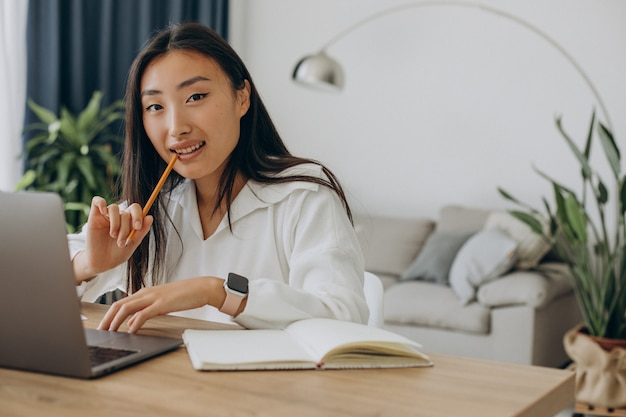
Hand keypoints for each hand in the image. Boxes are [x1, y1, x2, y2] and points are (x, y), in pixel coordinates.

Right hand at [73, 196, 152, 281]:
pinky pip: (97, 201)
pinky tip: (104, 212)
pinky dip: (101, 203)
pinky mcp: (94, 217)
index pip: (135, 209)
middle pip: (125, 213)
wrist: (101, 264)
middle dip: (125, 227)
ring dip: (115, 223)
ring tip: (113, 236)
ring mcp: (106, 216)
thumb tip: (150, 217)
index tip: (137, 227)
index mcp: (129, 221)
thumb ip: (141, 232)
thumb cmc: (118, 254)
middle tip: (122, 241)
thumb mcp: (132, 244)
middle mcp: (118, 216)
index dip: (138, 215)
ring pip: (114, 208)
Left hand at [98, 277, 223, 332]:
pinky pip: (143, 314)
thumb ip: (146, 310)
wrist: (202, 288)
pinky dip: (134, 323)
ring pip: (127, 308)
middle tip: (100, 331)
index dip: (108, 314)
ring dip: (115, 321)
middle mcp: (146, 293)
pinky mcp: (162, 304)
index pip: (121, 302)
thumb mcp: (161, 303)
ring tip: (110, 332)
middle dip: (107, 318)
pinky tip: (130, 331)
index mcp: (145, 292)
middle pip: (119, 304)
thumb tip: (132, 322)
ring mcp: (153, 297)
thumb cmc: (184, 295)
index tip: (102, 325)